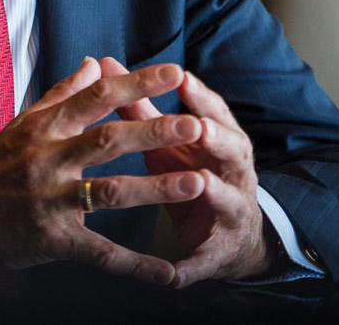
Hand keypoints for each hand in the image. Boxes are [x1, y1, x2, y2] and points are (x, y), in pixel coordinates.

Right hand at [0, 57, 205, 284]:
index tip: (175, 72)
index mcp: (44, 127)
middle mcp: (46, 159)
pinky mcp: (51, 240)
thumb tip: (95, 63)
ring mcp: (49, 201)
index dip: (137, 83)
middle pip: (107, 140)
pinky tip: (169, 272)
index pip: (96, 97)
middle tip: (195, 126)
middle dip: (154, 131)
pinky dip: (137, 265)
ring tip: (196, 184)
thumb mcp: (22, 124)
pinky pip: (101, 254)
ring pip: (110, 192)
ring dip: (155, 188)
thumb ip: (63, 94)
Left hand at [99, 57, 275, 286]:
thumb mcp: (166, 142)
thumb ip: (137, 106)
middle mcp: (232, 173)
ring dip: (215, 192)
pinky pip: (205, 260)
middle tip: (200, 127)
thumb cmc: (188, 173)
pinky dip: (191, 265)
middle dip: (218, 138)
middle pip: (232, 149)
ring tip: (202, 184)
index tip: (182, 77)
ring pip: (228, 199)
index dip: (200, 96)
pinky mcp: (218, 253)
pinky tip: (173, 273)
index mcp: (220, 141)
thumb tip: (105, 65)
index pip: (214, 112)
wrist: (227, 236)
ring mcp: (231, 212)